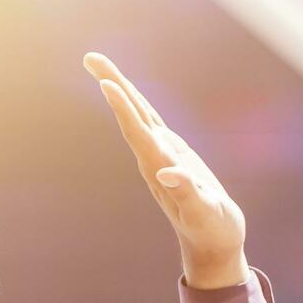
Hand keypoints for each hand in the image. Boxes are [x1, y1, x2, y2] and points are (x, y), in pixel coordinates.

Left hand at [84, 52, 249, 288]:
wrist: (211, 245)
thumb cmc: (212, 231)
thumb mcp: (205, 214)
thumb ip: (188, 193)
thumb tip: (168, 173)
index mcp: (160, 168)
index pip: (137, 132)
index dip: (122, 108)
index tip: (105, 83)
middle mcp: (154, 158)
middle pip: (130, 114)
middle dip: (111, 84)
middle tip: (90, 56)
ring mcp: (160, 155)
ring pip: (138, 114)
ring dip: (119, 88)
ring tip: (100, 66)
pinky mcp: (171, 155)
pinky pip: (150, 122)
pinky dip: (136, 103)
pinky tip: (126, 92)